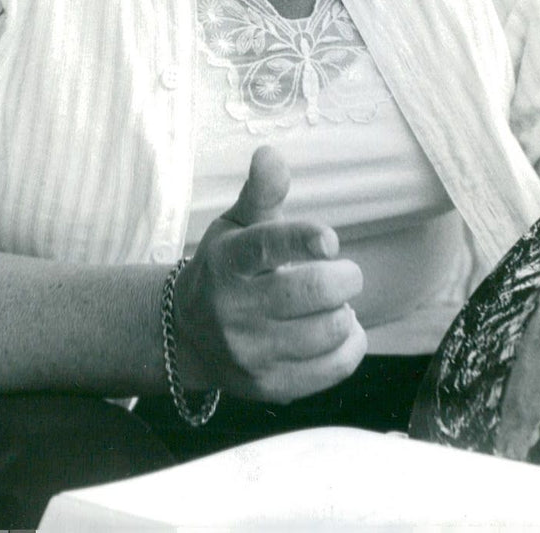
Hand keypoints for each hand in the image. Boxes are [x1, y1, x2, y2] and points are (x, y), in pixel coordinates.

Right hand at [172, 145, 366, 403]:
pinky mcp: (271, 386)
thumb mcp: (236, 225)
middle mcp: (235, 309)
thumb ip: (260, 191)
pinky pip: (330, 369)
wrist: (189, 333)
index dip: (301, 240)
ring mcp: (252, 352)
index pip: (266, 248)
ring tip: (335, 304)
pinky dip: (350, 346)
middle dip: (343, 279)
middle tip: (346, 273)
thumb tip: (270, 154)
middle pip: (306, 294)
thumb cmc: (226, 268)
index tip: (329, 240)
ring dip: (344, 313)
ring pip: (325, 332)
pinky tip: (341, 331)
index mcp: (229, 262)